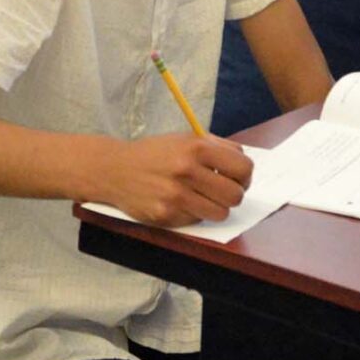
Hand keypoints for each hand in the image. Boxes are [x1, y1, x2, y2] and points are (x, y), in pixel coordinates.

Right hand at [102, 135, 254, 226]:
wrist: (114, 169)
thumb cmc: (154, 153)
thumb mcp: (184, 138)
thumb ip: (217, 147)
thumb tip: (244, 163)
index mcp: (196, 147)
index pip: (243, 168)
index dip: (245, 176)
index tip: (238, 179)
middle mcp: (187, 171)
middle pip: (235, 195)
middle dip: (233, 195)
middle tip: (222, 191)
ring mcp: (176, 195)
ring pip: (220, 213)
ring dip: (215, 207)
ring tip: (202, 198)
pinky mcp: (166, 215)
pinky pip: (197, 220)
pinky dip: (193, 213)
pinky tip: (179, 203)